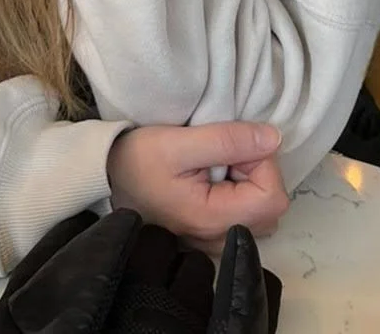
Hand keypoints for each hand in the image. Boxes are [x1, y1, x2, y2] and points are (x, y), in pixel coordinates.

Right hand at [107, 122, 288, 249]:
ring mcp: (216, 241)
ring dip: (249, 182)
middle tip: (221, 154)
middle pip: (271, 206)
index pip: (272, 196)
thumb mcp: (179, 142)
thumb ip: (227, 140)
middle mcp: (220, 238)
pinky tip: (212, 178)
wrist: (106, 177)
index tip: (232, 146)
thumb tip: (273, 138)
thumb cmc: (138, 159)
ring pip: (262, 211)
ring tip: (215, 165)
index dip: (262, 163)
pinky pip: (246, 215)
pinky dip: (239, 193)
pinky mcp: (211, 235)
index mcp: (214, 219)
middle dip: (256, 171)